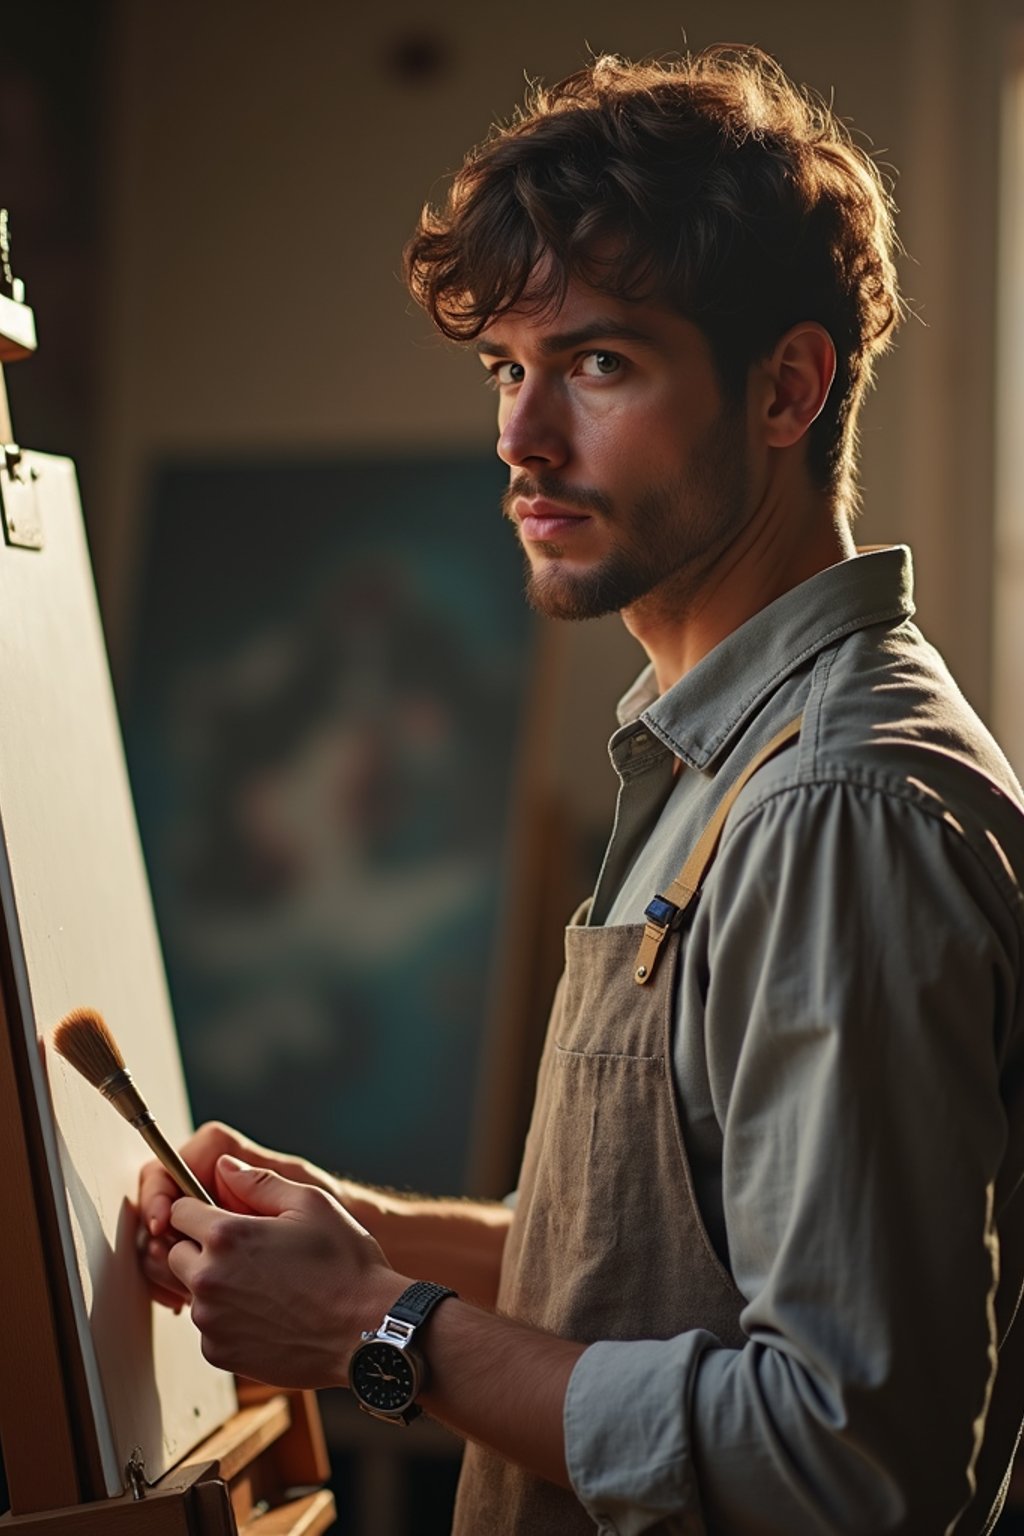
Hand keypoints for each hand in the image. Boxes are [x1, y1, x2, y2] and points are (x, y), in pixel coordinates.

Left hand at [166, 1155, 407, 1387]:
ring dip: (215, 1284)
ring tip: (265, 1285)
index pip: (178, 1211)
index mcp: (226, 1235)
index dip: (201, 1209)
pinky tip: (267, 1313)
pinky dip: (228, 1319)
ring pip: (193, 1291)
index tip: (223, 1217)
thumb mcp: (311, 1204)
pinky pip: (209, 1327)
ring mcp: (211, 1321)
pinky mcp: (220, 1353)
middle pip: (176, 1253)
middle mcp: (208, 1278)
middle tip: (248, 1253)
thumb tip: (224, 1167)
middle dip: (202, 1248)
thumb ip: (259, 1182)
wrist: (366, 1334)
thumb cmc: (345, 1267)